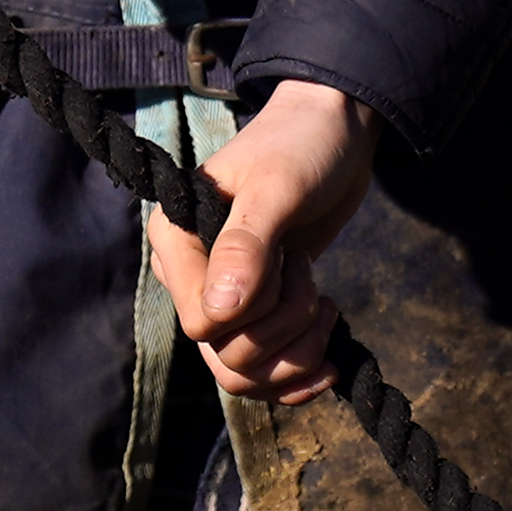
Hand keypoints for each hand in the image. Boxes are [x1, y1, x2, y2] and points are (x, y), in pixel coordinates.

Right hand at [142, 80, 378, 401]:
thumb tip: (221, 312)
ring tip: (326, 308)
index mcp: (177, 242)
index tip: (285, 259)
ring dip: (298, 355)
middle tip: (310, 278)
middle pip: (226, 359)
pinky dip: (301, 376)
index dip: (255, 311)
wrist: (335, 134)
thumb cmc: (301, 146)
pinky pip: (266, 376)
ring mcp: (224, 300)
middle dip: (285, 332)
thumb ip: (247, 245)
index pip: (202, 323)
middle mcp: (191, 278)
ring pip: (245, 376)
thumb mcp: (277, 188)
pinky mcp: (259, 314)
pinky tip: (331, 354)